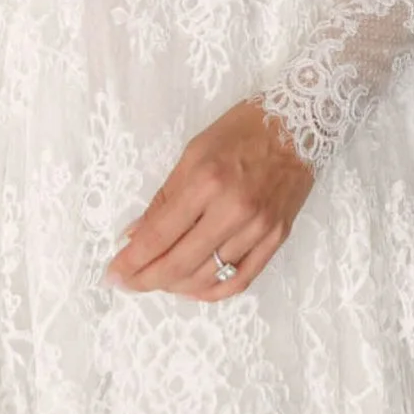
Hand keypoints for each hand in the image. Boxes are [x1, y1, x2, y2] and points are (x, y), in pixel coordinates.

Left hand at [104, 101, 312, 298]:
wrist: (301, 122)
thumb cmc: (242, 130)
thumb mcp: (193, 153)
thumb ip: (164, 199)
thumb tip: (134, 235)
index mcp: (207, 181)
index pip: (159, 235)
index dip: (131, 260)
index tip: (112, 273)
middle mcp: (233, 210)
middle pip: (180, 263)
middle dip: (146, 279)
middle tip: (128, 284)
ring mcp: (258, 228)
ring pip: (208, 276)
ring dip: (175, 286)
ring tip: (157, 281)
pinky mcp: (276, 238)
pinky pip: (241, 279)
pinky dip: (212, 291)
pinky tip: (193, 288)